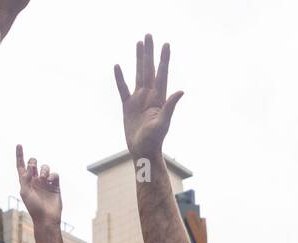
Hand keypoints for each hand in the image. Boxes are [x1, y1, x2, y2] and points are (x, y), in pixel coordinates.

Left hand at [16, 145, 61, 225]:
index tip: (19, 144)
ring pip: (45, 167)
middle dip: (33, 162)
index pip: (21, 166)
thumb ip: (25, 178)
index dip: (19, 155)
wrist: (46, 218)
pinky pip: (54, 174)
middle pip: (33, 163)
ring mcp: (45, 182)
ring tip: (43, 178)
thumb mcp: (25, 192)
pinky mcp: (55, 185)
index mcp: (25, 182)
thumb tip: (31, 167)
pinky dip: (52, 175)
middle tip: (33, 168)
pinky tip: (50, 181)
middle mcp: (35, 180)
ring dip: (43, 170)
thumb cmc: (34, 207)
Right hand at [114, 35, 183, 159]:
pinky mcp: (128, 106)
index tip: (165, 44)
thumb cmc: (154, 140)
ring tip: (138, 43)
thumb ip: (170, 106)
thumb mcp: (163, 123)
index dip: (164, 59)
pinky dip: (120, 78)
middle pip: (149, 69)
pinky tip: (118, 66)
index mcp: (159, 98)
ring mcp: (138, 100)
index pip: (161, 73)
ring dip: (138, 59)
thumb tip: (180, 91)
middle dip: (149, 52)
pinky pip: (123, 88)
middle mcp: (149, 95)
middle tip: (149, 35)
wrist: (142, 152)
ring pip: (138, 74)